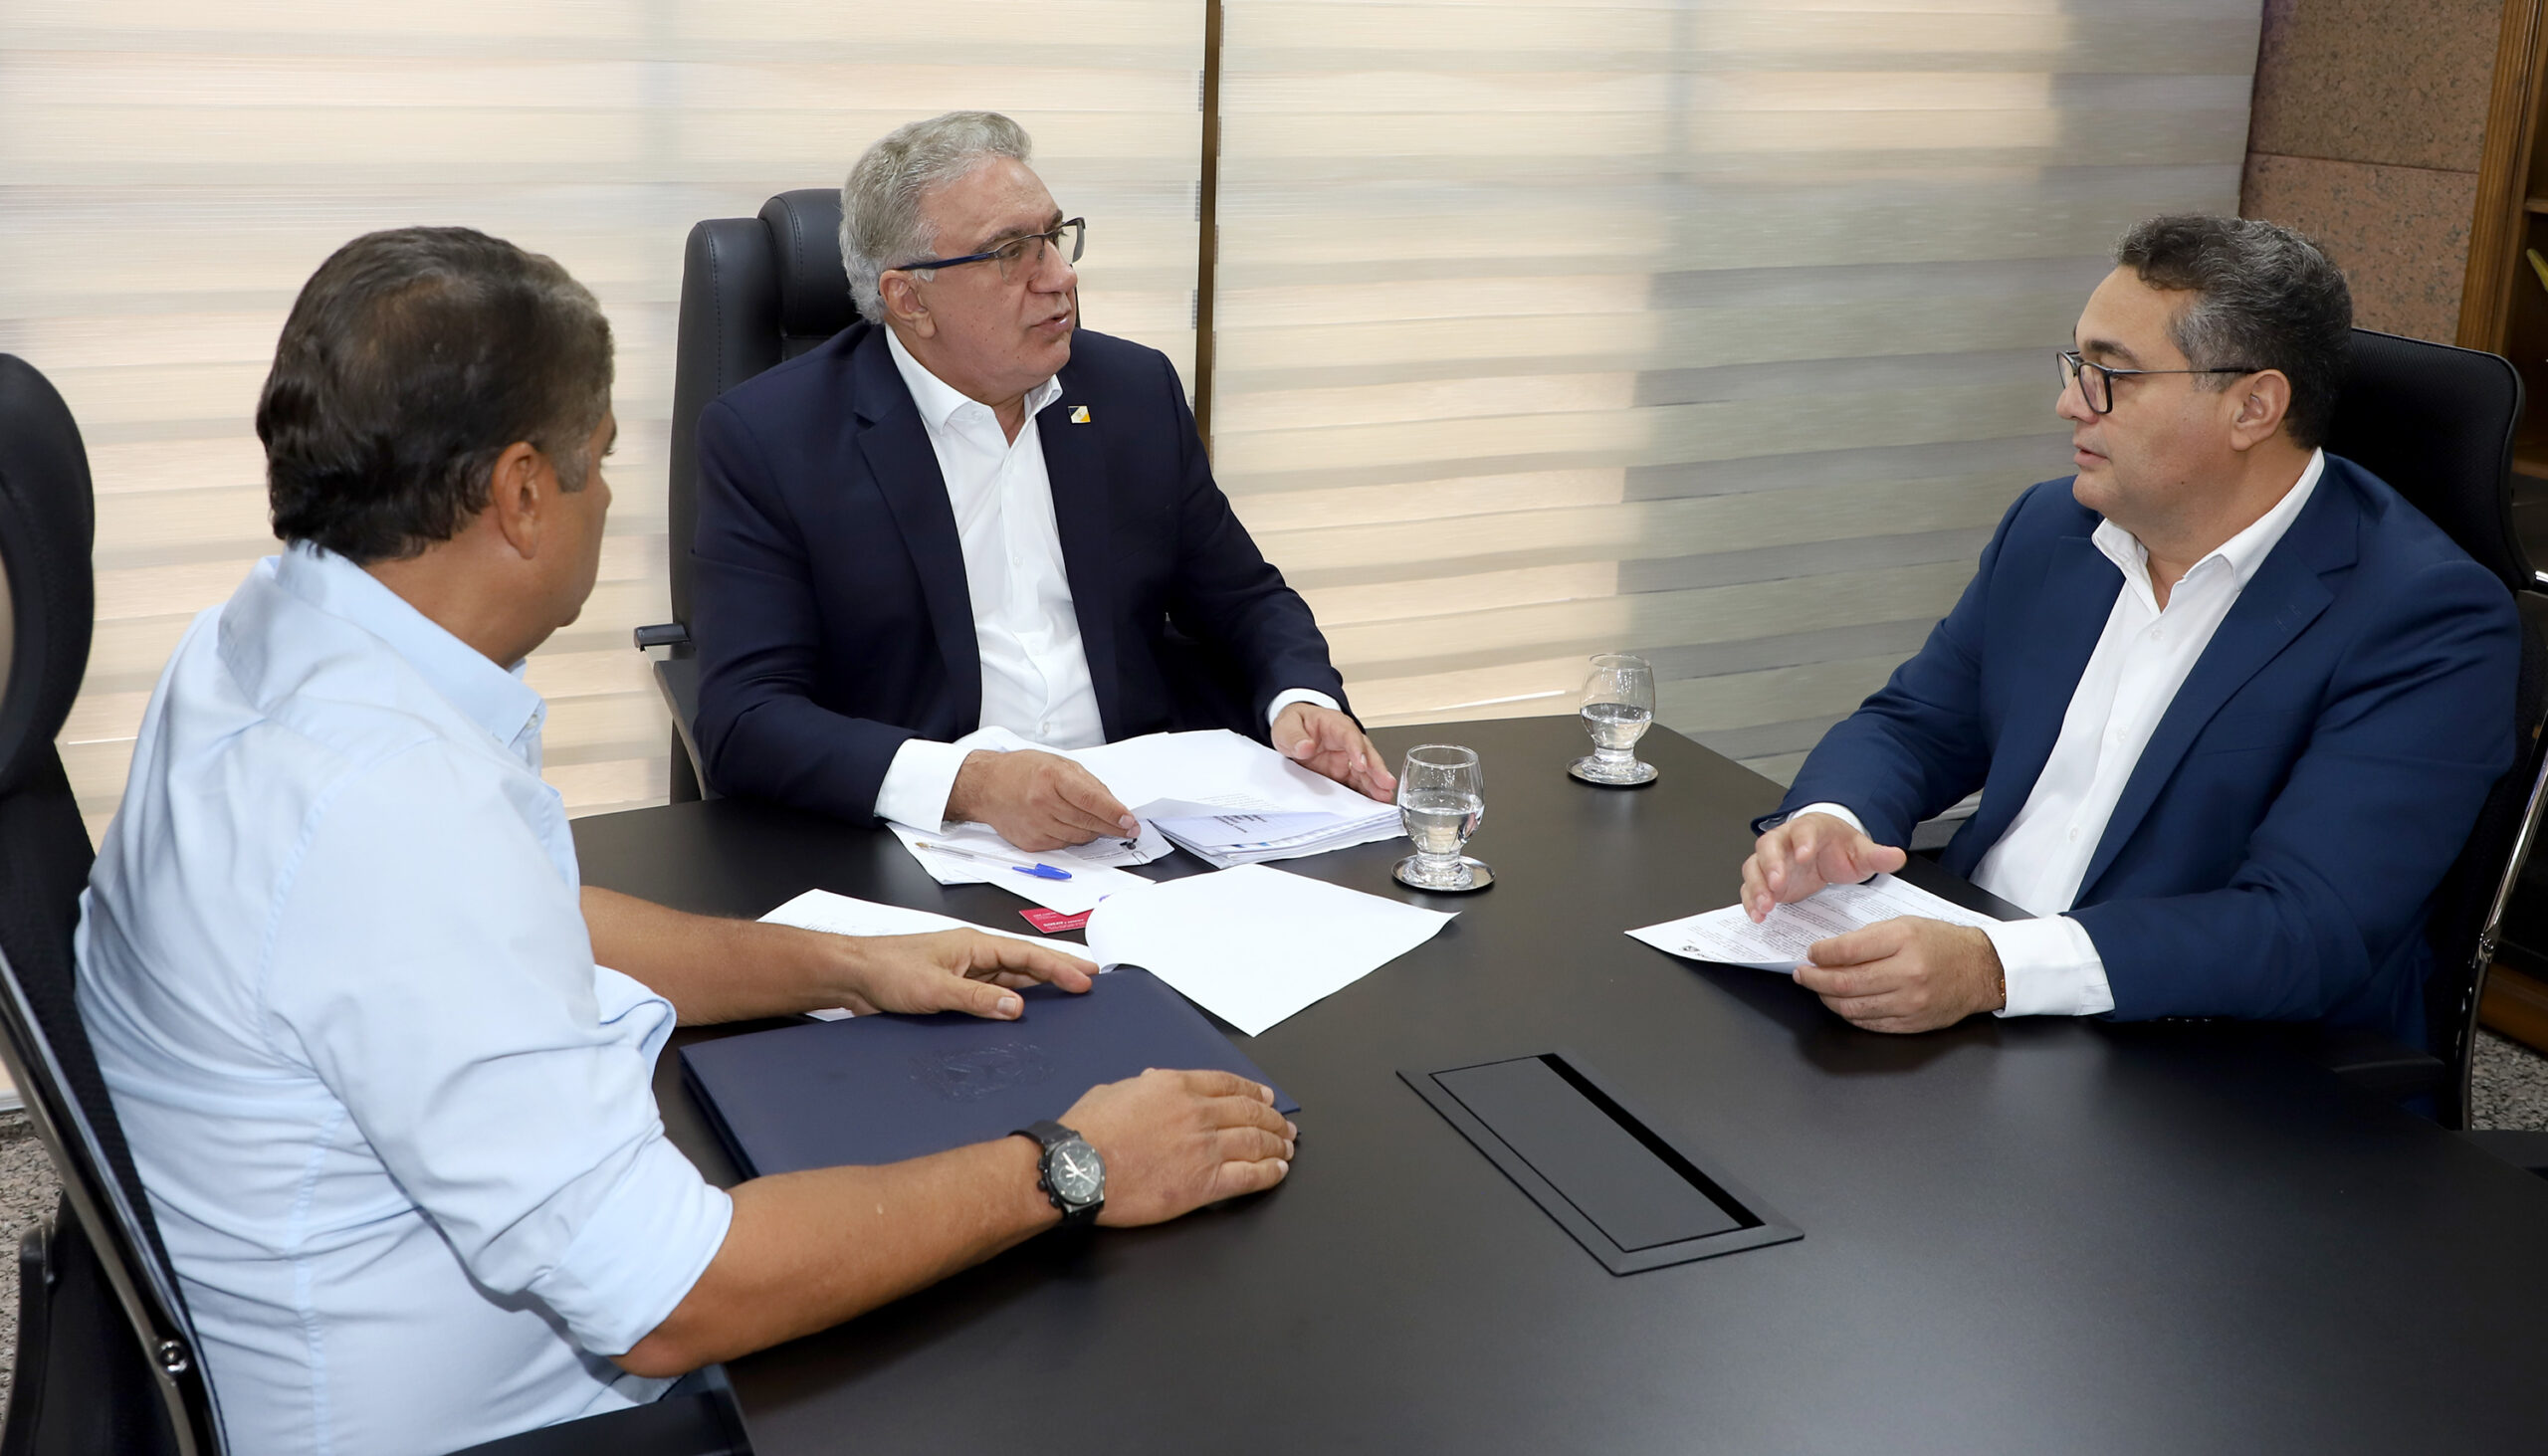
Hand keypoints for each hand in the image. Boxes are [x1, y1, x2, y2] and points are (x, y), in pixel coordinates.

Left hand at [820, 929, 1096, 1019]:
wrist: (852, 977)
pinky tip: (1019, 1015)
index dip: (1058, 966)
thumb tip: (1018, 1007)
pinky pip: (989, 995)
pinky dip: (1009, 1002)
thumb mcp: (936, 988)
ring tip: (1066, 999)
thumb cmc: (888, 971)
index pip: (1026, 955)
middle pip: (1024, 964)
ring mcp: (962, 972)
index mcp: (974, 945)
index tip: (1086, 978)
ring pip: (1008, 980)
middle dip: (1057, 973)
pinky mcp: (950, 989)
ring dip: (1035, 989)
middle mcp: (972, 956)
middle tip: (1089, 983)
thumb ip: (978, 998)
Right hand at [946, 749, 1136, 850]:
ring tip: (1101, 825)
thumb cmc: (1021, 771)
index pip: (1091, 800)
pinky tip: (1074, 827)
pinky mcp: (1031, 842)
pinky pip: (1063, 844)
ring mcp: (1036, 825)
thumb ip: (1086, 783)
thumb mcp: (1057, 763)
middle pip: (1088, 822)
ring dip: (1094, 832)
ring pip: (1079, 837)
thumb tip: (1112, 805)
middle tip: (1127, 827)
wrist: (985, 786)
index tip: (1129, 820)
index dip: (1114, 812)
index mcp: (1051, 777)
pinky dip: (1074, 838)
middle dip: (1112, 826)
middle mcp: (1042, 803)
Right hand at [1061, 1068, 1295, 1225]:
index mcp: (1176, 1086)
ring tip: (1287, 1148)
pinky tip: (1278, 1172)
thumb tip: (1154, 1081)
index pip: (1229, 1084)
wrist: (1077, 1168)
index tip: (1265, 1097)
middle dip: (1272, 1119)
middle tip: (1284, 1126)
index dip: (1254, 1091)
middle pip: (1249, 1112)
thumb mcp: (1114, 1090)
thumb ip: (1142, 1086)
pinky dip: (1269, 1173)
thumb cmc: (1086, 1132)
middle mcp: (1198, 1113)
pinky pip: (1249, 1176)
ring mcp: (1204, 1148)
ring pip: (1256, 1142)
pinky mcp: (1204, 1183)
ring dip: (1277, 1145)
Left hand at [1272, 702, 1395, 802]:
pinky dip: (1366, 792)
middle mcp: (1346, 742)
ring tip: (1384, 796)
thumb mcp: (1287, 726)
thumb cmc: (1296, 724)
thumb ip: (1295, 736)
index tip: (1360, 764)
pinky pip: (1357, 783)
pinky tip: (1373, 802)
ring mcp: (1346, 759)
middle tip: (1385, 783)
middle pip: (1365, 753)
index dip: (1356, 749)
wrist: (1293, 731)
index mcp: (1335, 725)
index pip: (1349, 735)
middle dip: (1376, 769)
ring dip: (1376, 784)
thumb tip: (1305, 746)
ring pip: (1365, 770)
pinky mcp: (1343, 773)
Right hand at [1739, 811, 1907, 920]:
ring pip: (1754, 867)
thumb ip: (1877, 855)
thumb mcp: (1861, 851)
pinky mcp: (1765, 879)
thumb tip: (1897, 856)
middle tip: (1777, 884)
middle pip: (1768, 846)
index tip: (1803, 856)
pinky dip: (1751, 901)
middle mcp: (1784, 841)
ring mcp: (1771, 860)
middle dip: (1771, 866)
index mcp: (1809, 829)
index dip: (1801, 842)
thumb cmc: (1839, 847)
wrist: (1825, 849)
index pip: (1802, 831)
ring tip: (1765, 906)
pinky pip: (1751, 887)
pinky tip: (1758, 916)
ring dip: (1757, 887)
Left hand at [1792, 917, 2003, 1032]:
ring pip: (1853, 1007)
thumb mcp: (1904, 925)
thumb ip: (1867, 938)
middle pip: (1845, 983)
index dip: (1822, 954)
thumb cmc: (1941, 943)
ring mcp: (1910, 1003)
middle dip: (1815, 979)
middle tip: (1803, 974)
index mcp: (1903, 941)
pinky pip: (1869, 1023)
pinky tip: (1842, 1003)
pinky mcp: (1912, 1023)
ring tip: (1818, 989)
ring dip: (1828, 998)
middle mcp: (1907, 973)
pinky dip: (1849, 1014)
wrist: (1980, 969)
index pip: (1847, 951)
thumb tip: (1829, 952)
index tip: (1811, 953)